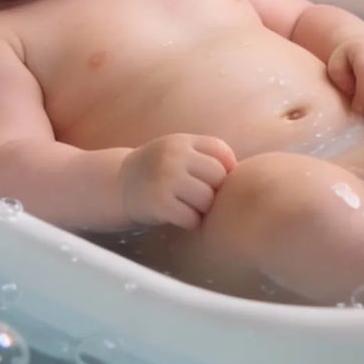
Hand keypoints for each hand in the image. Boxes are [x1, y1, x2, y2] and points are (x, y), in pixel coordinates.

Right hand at [120, 134, 237, 229]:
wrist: (116, 185)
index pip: (222, 152)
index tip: (215, 182)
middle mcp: (174, 155)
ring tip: (189, 208)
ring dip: (203, 210)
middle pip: (218, 177)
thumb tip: (246, 177)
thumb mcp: (177, 153)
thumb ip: (204, 158)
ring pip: (207, 199)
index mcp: (183, 141)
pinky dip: (190, 222)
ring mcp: (165, 178)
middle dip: (214, 192)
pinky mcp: (157, 202)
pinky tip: (180, 218)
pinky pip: (191, 218)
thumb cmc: (157, 172)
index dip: (226, 170)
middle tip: (201, 199)